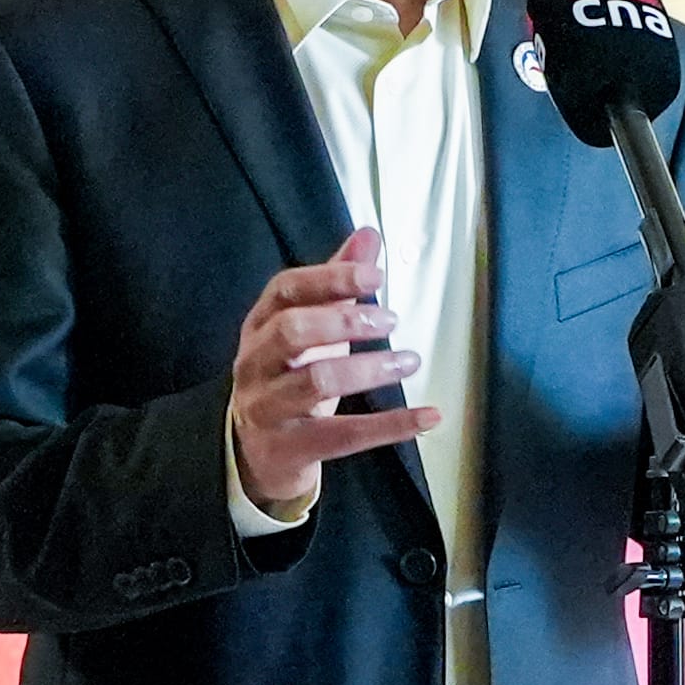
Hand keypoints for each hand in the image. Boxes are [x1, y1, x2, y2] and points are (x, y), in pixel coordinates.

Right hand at [231, 228, 440, 509]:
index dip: (330, 279)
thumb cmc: (288, 374)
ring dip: (368, 369)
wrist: (257, 450)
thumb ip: (337, 283)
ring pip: (315, 382)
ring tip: (409, 361)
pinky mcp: (289, 447)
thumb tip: (369, 235)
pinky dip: (390, 426)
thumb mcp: (309, 326)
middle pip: (290, 331)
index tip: (375, 276)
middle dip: (344, 321)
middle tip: (391, 320)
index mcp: (260, 323)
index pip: (286, 289)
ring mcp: (267, 406)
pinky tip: (428, 416)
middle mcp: (255, 361)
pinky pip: (342, 436)